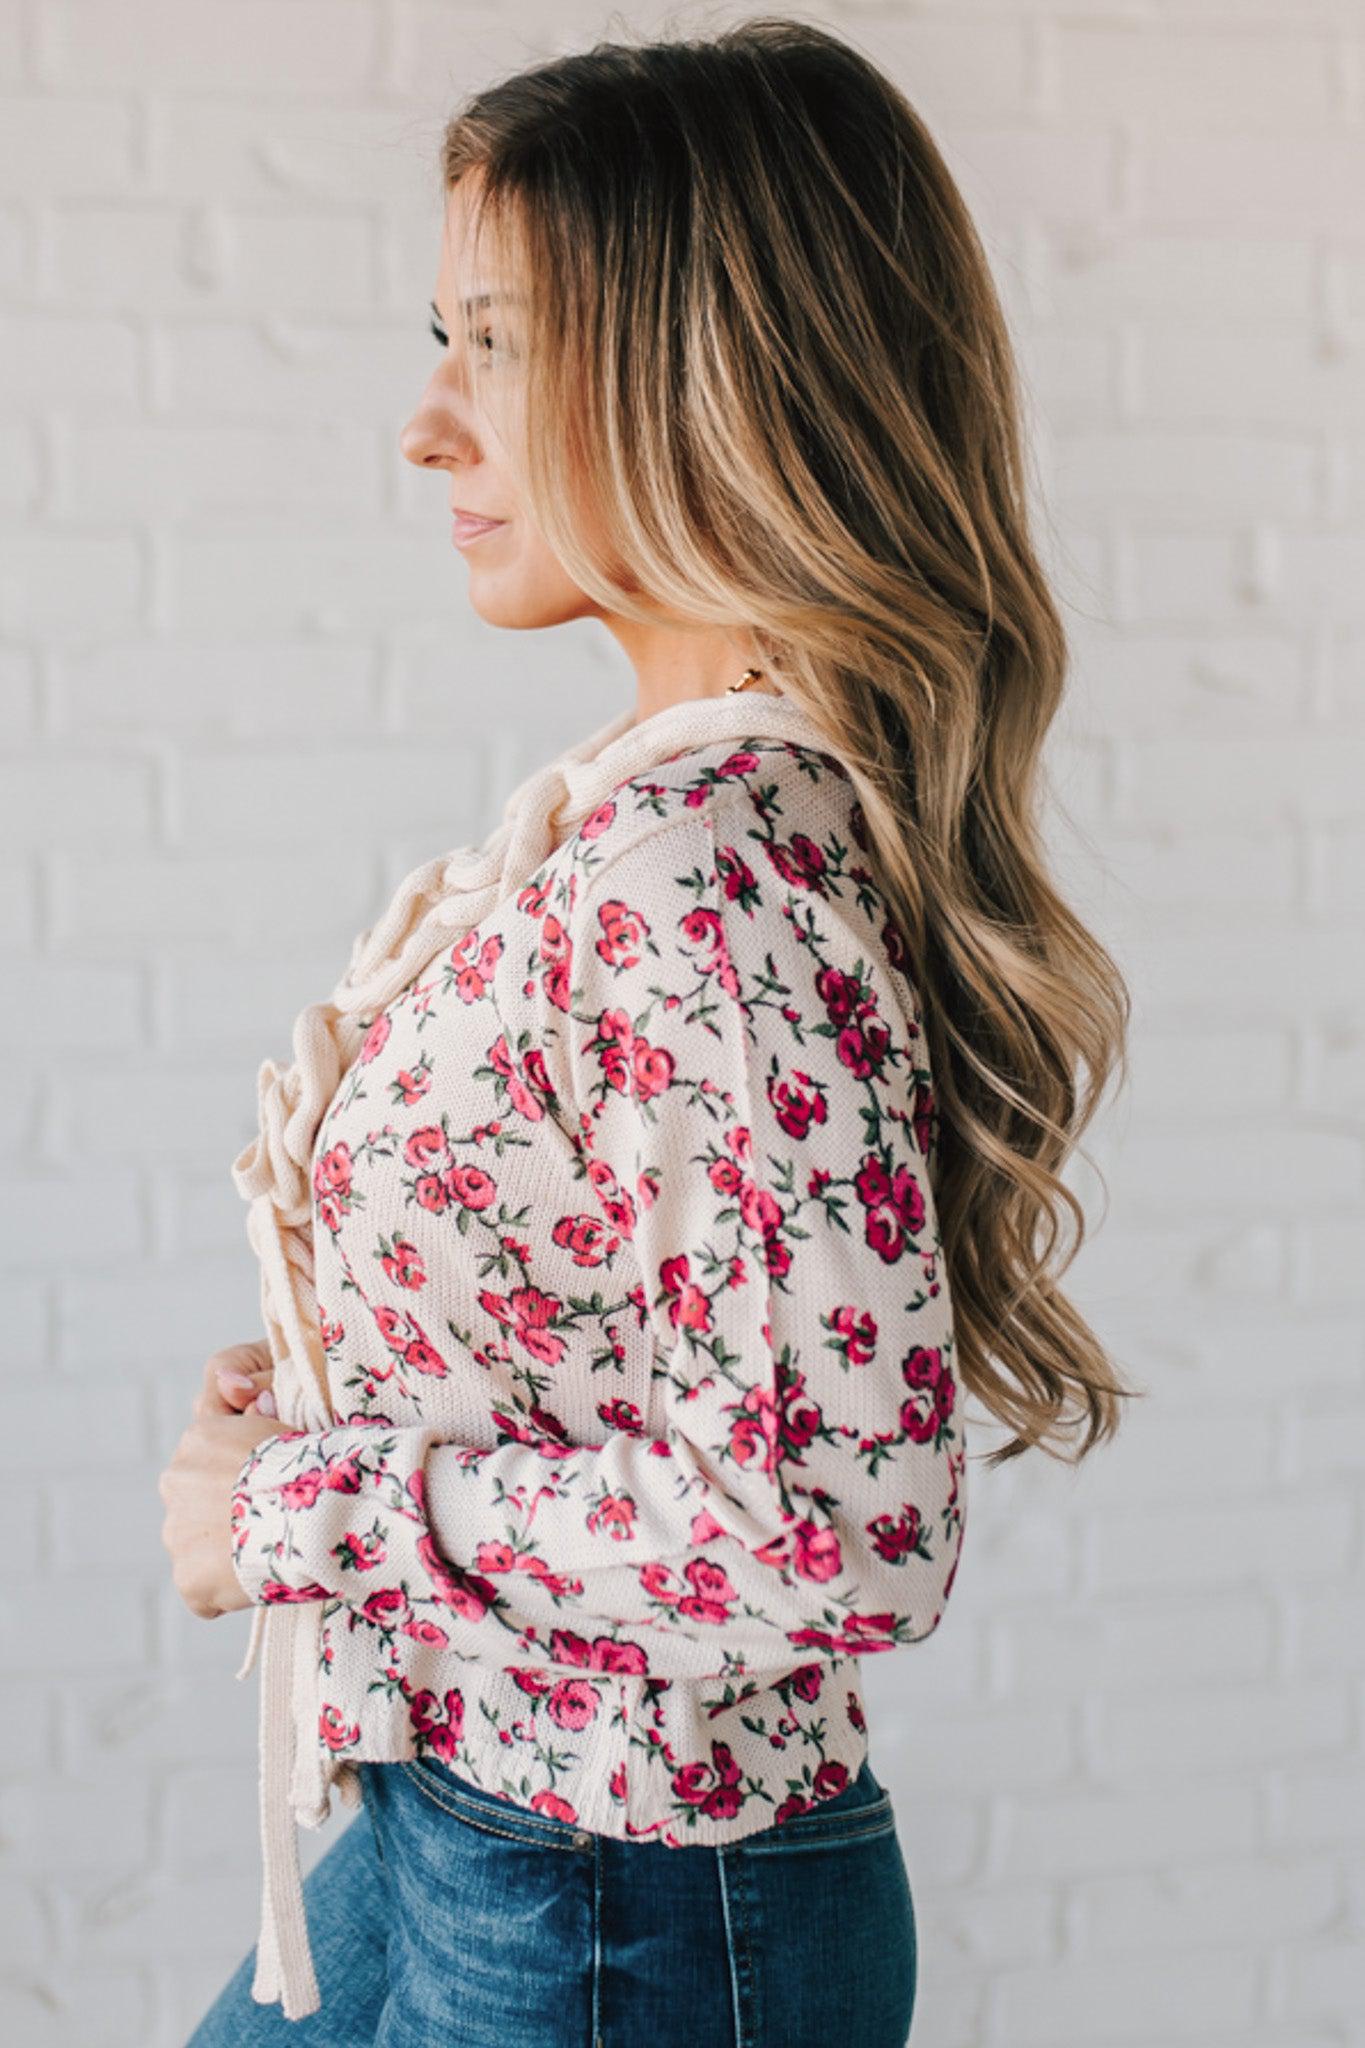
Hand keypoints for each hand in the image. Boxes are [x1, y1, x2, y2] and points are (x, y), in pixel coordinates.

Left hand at [159, 1343, 288, 1618]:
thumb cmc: (311, 1463)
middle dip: (223, 1513)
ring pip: (194, 1544)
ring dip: (222, 1551)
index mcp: (199, 1435)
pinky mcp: (187, 1578)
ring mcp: (177, 1531)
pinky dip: (222, 1590)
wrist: (315, 1512)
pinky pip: (200, 1590)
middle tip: (269, 1522)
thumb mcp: (284, 1421)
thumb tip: (244, 1391)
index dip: (236, 1475)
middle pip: (195, 1500)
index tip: (263, 1488)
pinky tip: (256, 1582)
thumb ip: (259, 1413)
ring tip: (266, 1554)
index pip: (206, 1458)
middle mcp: (175, 1479)